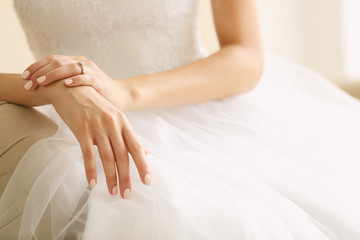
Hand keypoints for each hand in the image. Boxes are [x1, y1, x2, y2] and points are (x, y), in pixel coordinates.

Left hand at [21, 55, 131, 110]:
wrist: (120, 95)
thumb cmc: (96, 92)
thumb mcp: (76, 84)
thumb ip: (62, 81)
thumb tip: (39, 85)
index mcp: (75, 62)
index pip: (51, 59)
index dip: (35, 67)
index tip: (23, 77)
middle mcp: (82, 63)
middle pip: (57, 62)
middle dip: (40, 73)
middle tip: (29, 83)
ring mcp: (92, 71)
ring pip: (69, 68)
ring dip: (53, 75)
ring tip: (41, 83)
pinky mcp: (100, 81)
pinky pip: (87, 78)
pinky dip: (76, 80)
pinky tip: (66, 84)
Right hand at [49, 82, 150, 197]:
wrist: (71, 88)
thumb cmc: (94, 105)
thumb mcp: (115, 117)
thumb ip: (128, 136)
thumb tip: (145, 153)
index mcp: (123, 122)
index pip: (136, 147)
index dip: (142, 164)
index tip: (147, 180)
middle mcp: (112, 124)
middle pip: (122, 155)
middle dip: (126, 177)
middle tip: (127, 194)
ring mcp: (96, 126)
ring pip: (107, 156)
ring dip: (110, 177)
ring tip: (113, 192)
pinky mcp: (81, 129)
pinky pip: (87, 153)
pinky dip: (90, 169)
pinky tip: (92, 182)